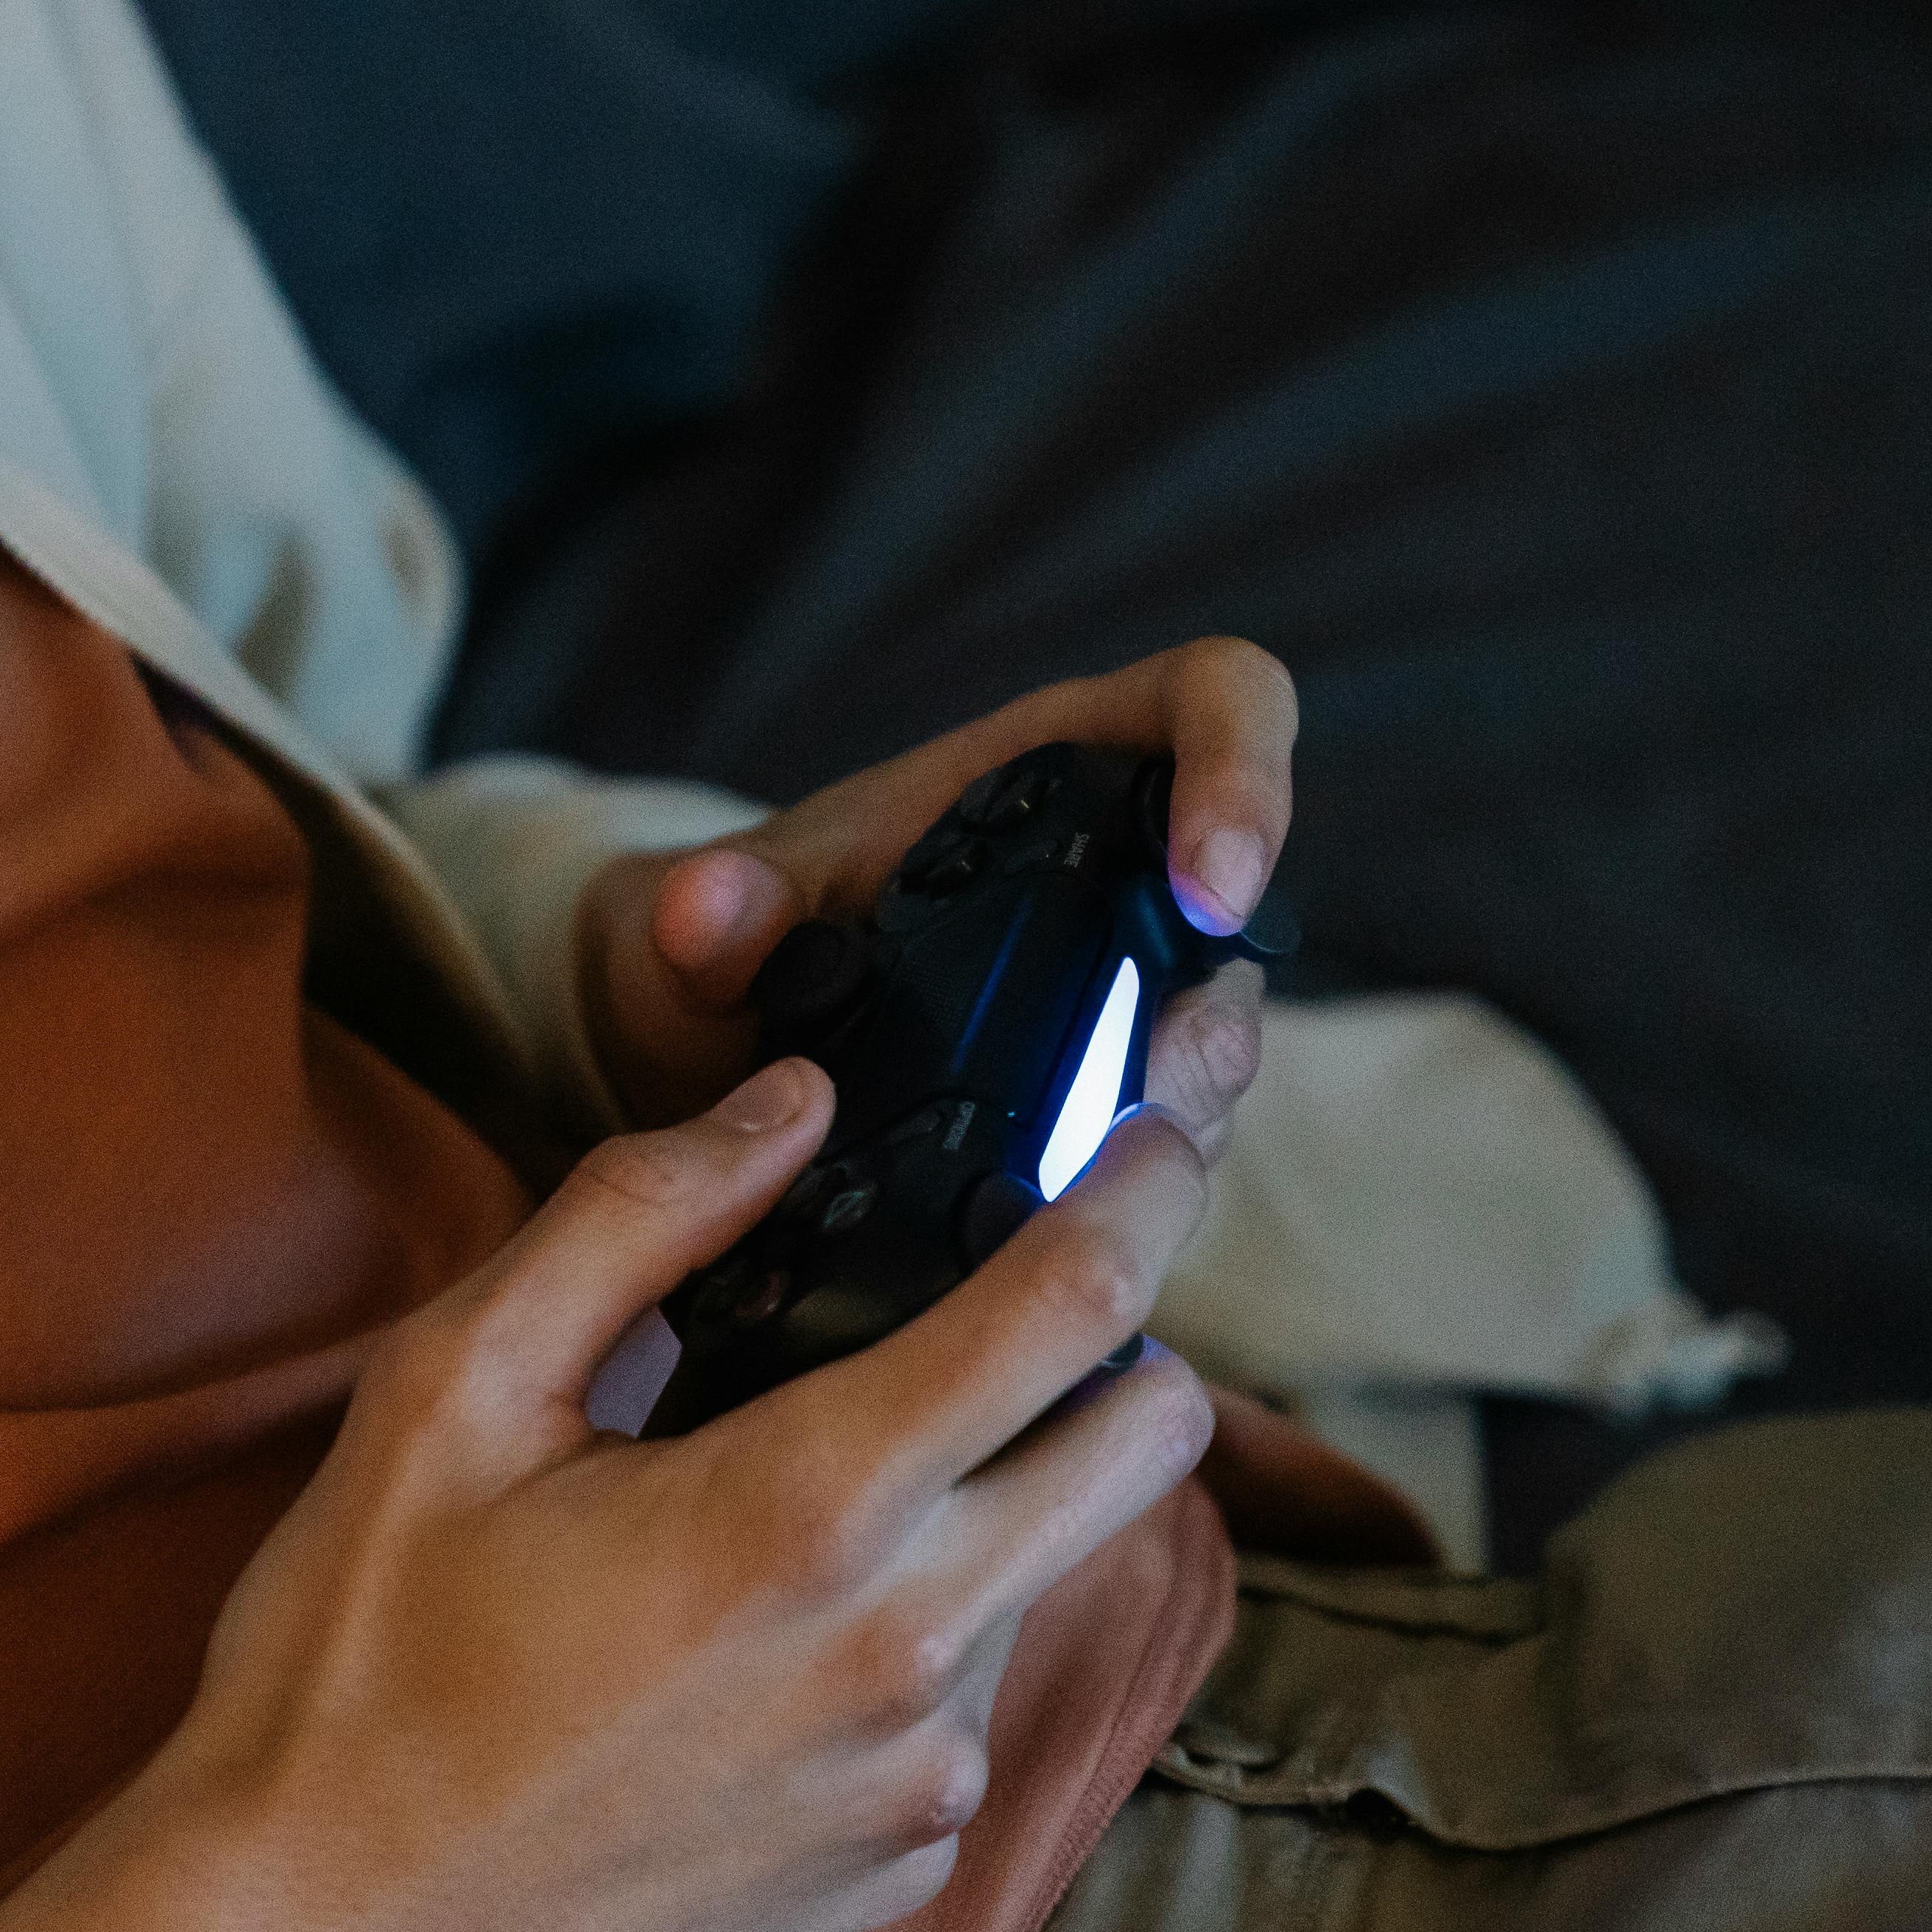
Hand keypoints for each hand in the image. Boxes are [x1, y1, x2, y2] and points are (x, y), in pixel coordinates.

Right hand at [0, 1060, 1221, 1931]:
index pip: (1076, 1310)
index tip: (1161, 1123)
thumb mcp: (447, 1393)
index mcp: (807, 1509)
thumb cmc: (352, 1673)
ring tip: (800, 1503)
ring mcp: (917, 1787)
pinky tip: (757, 1651)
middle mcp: (909, 1658)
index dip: (1147, 1186)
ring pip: (1051, 1579)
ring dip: (992, 1507)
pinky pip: (966, 1716)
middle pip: (1149, 1449)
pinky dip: (915, 1650)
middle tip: (1022, 1300)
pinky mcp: (893, 1878)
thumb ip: (635, 1218)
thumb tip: (787, 1103)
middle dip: (1127, 1345)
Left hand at [573, 638, 1298, 1130]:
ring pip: (1213, 1048)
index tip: (1208, 895)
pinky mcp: (1096, 1105)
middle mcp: (1105, 875)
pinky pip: (1158, 1144)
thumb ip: (698, 914)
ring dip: (1178, 1117)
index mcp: (1044, 769)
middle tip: (1155, 1086)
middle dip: (1216, 1012)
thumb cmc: (710, 943)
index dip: (1245, 778)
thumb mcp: (686, 922)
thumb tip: (708, 910)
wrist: (688, 1056)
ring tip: (1090, 1172)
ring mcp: (1112, 996)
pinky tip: (1054, 1227)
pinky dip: (1123, 1187)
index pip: (1213, 705)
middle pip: (1243, 915)